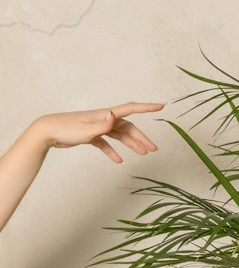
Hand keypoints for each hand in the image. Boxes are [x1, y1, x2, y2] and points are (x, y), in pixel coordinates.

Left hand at [29, 102, 163, 163]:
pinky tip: (118, 160)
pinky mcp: (91, 135)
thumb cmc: (65, 129)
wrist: (47, 132)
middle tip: (154, 149)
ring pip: (120, 135)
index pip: (130, 109)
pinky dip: (113, 151)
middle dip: (142, 137)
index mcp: (105, 115)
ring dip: (132, 144)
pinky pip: (106, 143)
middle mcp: (104, 119)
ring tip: (143, 154)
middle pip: (128, 127)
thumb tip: (115, 116)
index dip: (146, 108)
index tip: (160, 106)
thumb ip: (103, 125)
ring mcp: (98, 127)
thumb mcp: (86, 130)